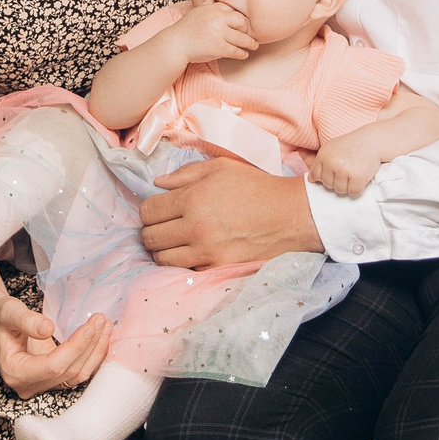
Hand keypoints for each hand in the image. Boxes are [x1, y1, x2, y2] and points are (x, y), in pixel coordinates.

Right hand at [0, 292, 110, 398]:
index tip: (90, 326)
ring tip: (105, 325)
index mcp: (15, 372)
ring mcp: (42, 385)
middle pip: (68, 372)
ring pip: (77, 375)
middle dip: (89, 346)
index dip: (75, 348)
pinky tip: (101, 337)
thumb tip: (48, 328)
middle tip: (101, 319)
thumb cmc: (0, 316)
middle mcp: (29, 385)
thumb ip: (26, 320)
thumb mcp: (8, 312)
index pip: (53, 366)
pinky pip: (77, 372)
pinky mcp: (52, 379)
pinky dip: (92, 355)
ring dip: (95, 351)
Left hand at [138, 157, 322, 268]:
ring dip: (162, 251)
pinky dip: (183, 264)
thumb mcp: (221, 167)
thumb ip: (185, 174)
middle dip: (151, 231)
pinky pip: (185, 271)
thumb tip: (157, 183)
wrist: (291, 215)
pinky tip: (192, 253)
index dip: (148, 211)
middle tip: (162, 227)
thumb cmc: (256, 187)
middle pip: (150, 238)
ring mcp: (205, 252)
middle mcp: (194, 228)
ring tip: (174, 242)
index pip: (147, 212)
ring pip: (162, 259)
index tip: (157, 210)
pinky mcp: (218, 269)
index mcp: (192, 199)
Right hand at [172, 0, 258, 64]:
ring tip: (253, 45)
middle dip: (246, 29)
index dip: (240, 18)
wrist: (176, 43)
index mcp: (214, 8)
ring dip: (250, 43)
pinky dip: (242, 53)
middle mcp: (218, 19)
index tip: (243, 23)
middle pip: (241, 22)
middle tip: (248, 34)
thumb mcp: (197, 10)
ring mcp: (219, 34)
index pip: (234, 10)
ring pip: (242, 38)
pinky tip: (244, 54)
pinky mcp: (219, 48)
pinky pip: (236, 51)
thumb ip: (209, 3)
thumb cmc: (187, 28)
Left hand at [309, 136, 378, 198]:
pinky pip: (353, 192)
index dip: (327, 176)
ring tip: (354, 173)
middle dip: (338, 181)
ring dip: (348, 186)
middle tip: (348, 170)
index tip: (336, 170)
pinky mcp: (357, 177)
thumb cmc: (351, 146)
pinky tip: (361, 177)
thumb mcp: (332, 149)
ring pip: (340, 190)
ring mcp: (344, 170)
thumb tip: (311, 180)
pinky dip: (358, 188)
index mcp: (323, 155)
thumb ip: (320, 163)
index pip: (316, 177)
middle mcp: (332, 163)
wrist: (372, 140)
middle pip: (328, 185)